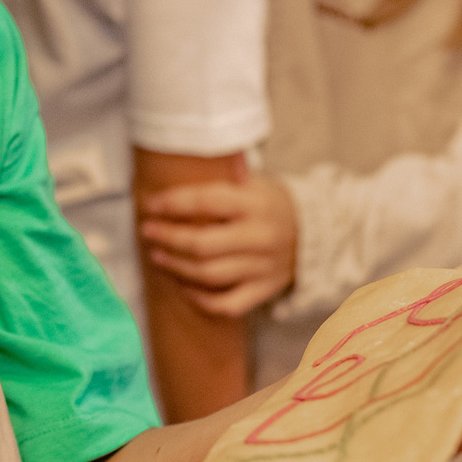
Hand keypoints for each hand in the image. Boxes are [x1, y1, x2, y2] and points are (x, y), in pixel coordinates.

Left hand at [139, 173, 299, 317]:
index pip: (207, 202)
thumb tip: (183, 158)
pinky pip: (227, 304)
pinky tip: (184, 286)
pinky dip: (201, 299)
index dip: (173, 203)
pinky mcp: (264, 290)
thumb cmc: (268, 204)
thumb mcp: (253, 182)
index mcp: (256, 203)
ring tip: (157, 255)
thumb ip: (223, 176)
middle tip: (148, 231)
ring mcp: (264, 267)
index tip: (151, 204)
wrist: (313, 233)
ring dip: (176, 267)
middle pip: (203, 244)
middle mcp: (261, 236)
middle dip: (168, 238)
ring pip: (210, 275)